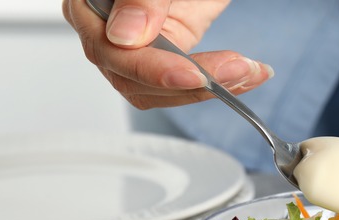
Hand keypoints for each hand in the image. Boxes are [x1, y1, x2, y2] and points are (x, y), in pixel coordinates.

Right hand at [62, 0, 272, 108]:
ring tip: (249, 71)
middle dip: (191, 83)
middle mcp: (105, 30)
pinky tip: (246, 75)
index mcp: (90, 3)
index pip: (110, 52)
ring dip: (208, 89)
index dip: (152, 70)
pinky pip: (181, 85)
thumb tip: (123, 37)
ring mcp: (134, 48)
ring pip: (159, 92)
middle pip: (135, 81)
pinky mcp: (162, 57)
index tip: (195, 75)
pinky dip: (217, 84)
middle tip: (237, 70)